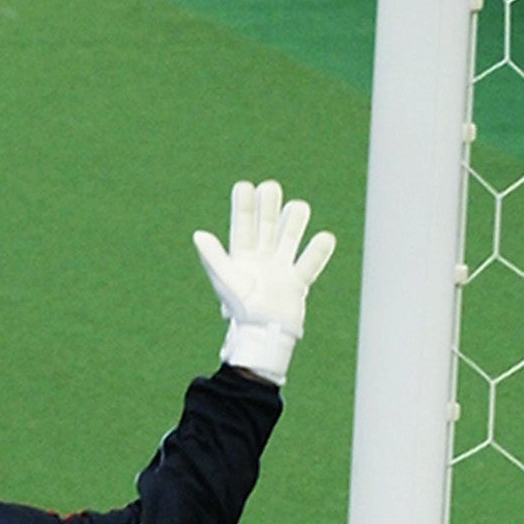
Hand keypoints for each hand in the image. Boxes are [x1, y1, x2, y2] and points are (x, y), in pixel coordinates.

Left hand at [193, 179, 336, 384]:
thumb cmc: (241, 310)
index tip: (245, 186)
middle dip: (269, 205)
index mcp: (241, 255)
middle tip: (270, 189)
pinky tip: (324, 237)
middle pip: (268, 223)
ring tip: (298, 209)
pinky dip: (319, 251)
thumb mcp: (225, 281)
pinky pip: (311, 262)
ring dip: (294, 221)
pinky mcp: (298, 281)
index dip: (244, 205)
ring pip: (290, 235)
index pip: (242, 224)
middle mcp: (262, 256)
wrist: (262, 337)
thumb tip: (198, 234)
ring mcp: (281, 267)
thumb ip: (213, 257)